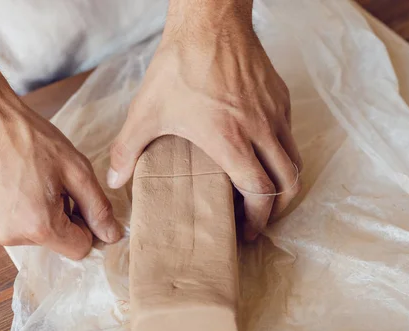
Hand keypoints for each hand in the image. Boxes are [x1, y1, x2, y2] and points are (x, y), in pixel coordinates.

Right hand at [0, 99, 122, 259]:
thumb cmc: (29, 138)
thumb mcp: (76, 169)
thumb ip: (97, 207)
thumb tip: (112, 236)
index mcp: (39, 226)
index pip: (78, 248)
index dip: (84, 225)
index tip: (75, 200)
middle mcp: (9, 236)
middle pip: (51, 241)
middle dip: (56, 217)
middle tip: (46, 182)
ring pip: (25, 234)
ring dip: (30, 213)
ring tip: (23, 179)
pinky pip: (0, 224)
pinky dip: (5, 209)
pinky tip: (1, 181)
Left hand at [108, 3, 301, 239]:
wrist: (209, 22)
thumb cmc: (179, 67)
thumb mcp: (146, 110)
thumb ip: (126, 149)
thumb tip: (114, 180)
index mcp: (230, 141)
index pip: (259, 192)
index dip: (256, 219)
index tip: (245, 230)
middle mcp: (260, 131)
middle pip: (287, 183)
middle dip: (276, 210)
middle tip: (258, 219)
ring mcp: (274, 114)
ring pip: (294, 161)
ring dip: (283, 184)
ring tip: (264, 193)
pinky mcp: (281, 98)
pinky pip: (290, 136)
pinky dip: (282, 155)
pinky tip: (261, 153)